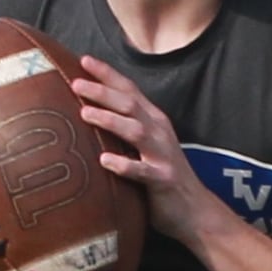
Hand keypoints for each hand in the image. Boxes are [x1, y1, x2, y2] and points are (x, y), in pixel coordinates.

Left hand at [72, 54, 218, 244]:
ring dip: (110, 120)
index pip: (129, 90)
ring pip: (135, 131)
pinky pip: (142, 171)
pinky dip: (124, 164)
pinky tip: (104, 161)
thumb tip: (85, 116)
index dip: (108, 74)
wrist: (195, 211)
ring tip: (85, 114)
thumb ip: (125, 130)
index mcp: (153, 120)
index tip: (83, 59)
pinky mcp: (163, 179)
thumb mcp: (146, 146)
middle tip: (75, 83)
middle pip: (129, 104)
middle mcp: (159, 132)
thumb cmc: (162, 176)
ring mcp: (162, 155)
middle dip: (102, 91)